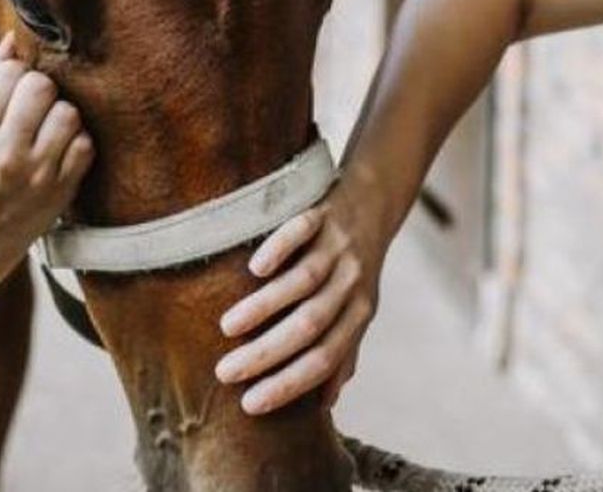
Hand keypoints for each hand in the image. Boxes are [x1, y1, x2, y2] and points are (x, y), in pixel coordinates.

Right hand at [0, 33, 94, 267]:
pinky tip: (60, 152)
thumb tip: (13, 38)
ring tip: (48, 129)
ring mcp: (37, 172)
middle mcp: (4, 151)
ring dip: (63, 115)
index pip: (9, 71)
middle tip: (34, 105)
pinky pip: (86, 143)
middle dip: (42, 89)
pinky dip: (77, 143)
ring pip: (69, 112)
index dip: (16, 72)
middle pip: (42, 86)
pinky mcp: (63, 189)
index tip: (13, 88)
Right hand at [214, 172, 392, 414]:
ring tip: (227, 328)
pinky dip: (279, 249)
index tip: (250, 405)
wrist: (376, 198)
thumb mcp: (359, 308)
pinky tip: (254, 269)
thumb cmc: (356, 265)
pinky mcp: (322, 212)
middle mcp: (351, 282)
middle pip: (309, 326)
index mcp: (359, 312)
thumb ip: (344, 351)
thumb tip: (326, 405)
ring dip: (264, 307)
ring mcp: (337, 247)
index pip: (325, 359)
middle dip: (267, 354)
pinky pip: (301, 231)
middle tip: (225, 373)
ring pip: (303, 282)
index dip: (289, 384)